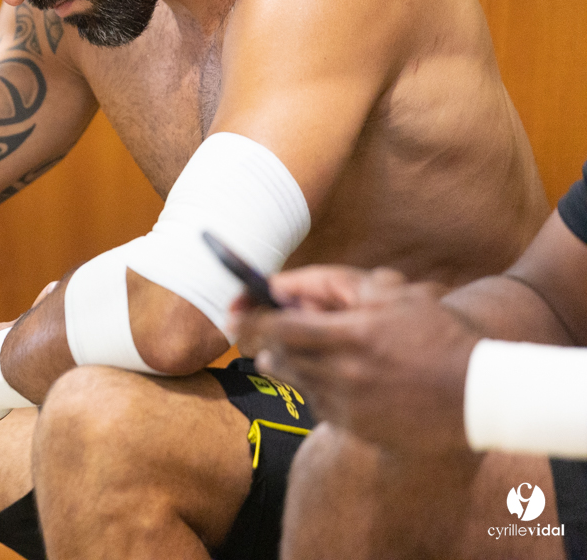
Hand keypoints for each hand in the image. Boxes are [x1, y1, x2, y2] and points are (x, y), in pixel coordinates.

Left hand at [232, 266, 477, 454]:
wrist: (479, 395)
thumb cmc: (434, 334)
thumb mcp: (388, 294)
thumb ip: (329, 285)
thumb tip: (278, 285)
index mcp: (352, 334)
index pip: (277, 326)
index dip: (249, 317)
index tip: (233, 308)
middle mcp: (345, 373)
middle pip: (277, 355)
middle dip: (259, 339)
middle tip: (245, 327)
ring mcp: (349, 405)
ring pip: (295, 380)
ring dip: (287, 361)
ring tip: (293, 348)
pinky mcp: (355, 428)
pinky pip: (318, 403)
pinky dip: (317, 386)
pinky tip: (335, 375)